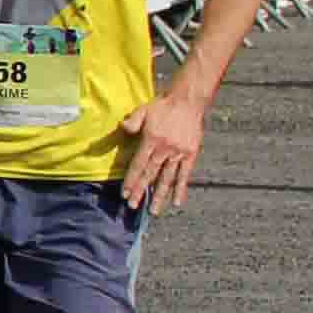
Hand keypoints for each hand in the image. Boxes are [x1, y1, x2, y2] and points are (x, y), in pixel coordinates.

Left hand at [113, 89, 210, 212]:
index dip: (131, 181)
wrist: (188, 100)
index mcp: (150, 140)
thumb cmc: (163, 106)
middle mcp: (164, 150)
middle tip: (133, 206)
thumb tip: (121, 129)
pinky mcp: (191, 154)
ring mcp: (178, 153)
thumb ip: (132, 122)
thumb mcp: (143, 110)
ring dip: (159, 196)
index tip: (124, 194)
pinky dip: (181, 189)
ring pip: (167, 178)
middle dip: (140, 192)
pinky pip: (185, 175)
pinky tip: (177, 202)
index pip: (138, 165)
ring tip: (154, 212)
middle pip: (150, 175)